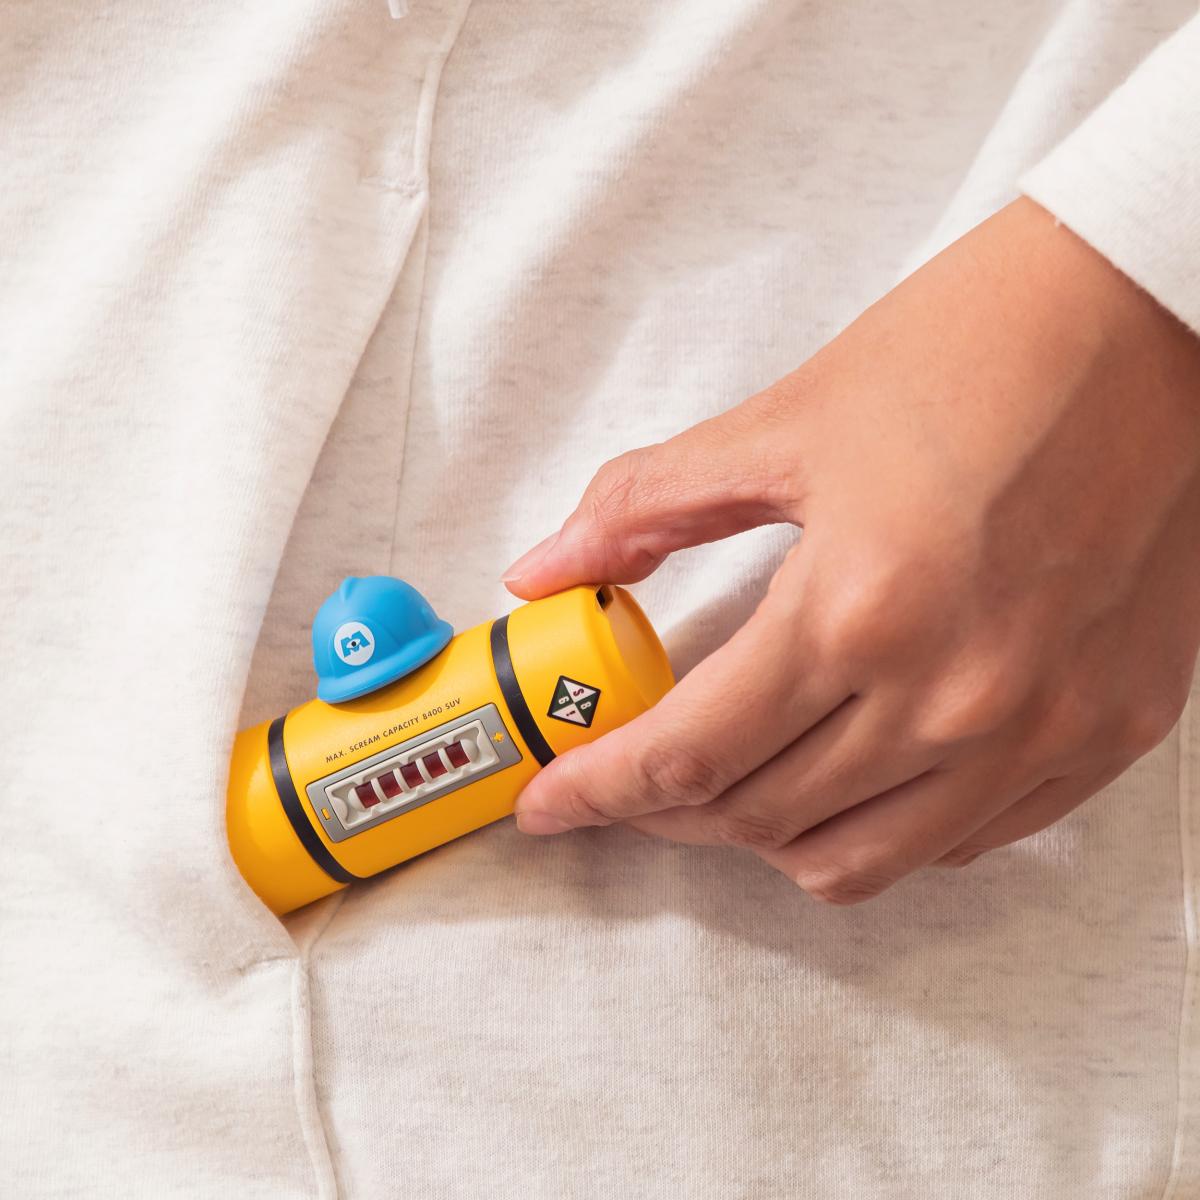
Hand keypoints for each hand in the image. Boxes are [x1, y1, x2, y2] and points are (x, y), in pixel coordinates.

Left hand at [502, 198, 1199, 903]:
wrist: (1146, 322)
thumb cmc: (970, 353)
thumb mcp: (784, 425)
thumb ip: (644, 509)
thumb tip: (545, 571)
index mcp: (860, 608)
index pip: (688, 753)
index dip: (597, 790)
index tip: (548, 803)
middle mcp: (955, 697)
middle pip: (759, 817)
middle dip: (662, 810)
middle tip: (627, 776)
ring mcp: (1041, 730)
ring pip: (858, 861)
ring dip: (762, 836)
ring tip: (726, 781)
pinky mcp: (1107, 734)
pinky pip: (961, 843)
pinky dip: (878, 826)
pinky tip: (846, 768)